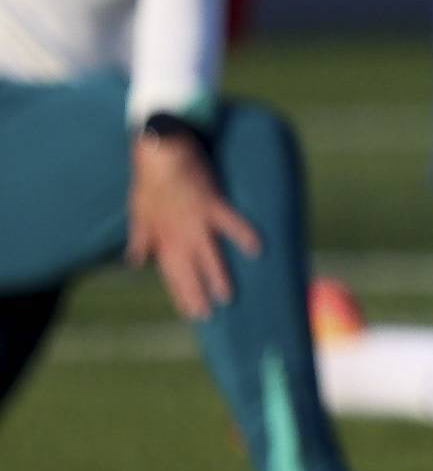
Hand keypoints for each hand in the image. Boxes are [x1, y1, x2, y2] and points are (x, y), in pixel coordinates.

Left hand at [126, 130, 258, 319]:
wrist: (161, 155)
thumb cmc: (149, 182)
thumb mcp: (138, 213)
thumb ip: (140, 239)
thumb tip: (136, 263)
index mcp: (161, 238)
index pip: (171, 273)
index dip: (181, 293)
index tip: (190, 312)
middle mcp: (178, 235)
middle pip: (188, 271)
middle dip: (196, 294)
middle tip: (206, 315)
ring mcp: (196, 222)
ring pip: (208, 256)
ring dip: (217, 276)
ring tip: (228, 296)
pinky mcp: (213, 205)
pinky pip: (231, 224)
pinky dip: (243, 235)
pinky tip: (257, 249)